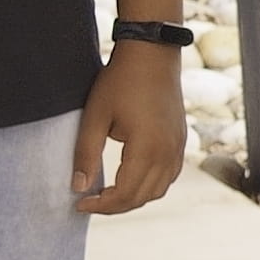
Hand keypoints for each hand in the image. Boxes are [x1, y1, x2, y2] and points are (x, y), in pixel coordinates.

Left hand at [78, 42, 185, 215]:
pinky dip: (150, 186)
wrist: (152, 54)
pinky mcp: (180, 141)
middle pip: (142, 198)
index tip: (79, 203)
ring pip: (158, 191)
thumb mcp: (95, 116)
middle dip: (114, 206)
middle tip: (89, 201)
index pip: (124, 194)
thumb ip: (86, 155)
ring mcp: (178, 148)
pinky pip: (168, 177)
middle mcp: (168, 153)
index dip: (100, 205)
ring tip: (108, 194)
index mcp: (147, 148)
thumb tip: (79, 188)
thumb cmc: (121, 81)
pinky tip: (130, 179)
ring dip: (133, 198)